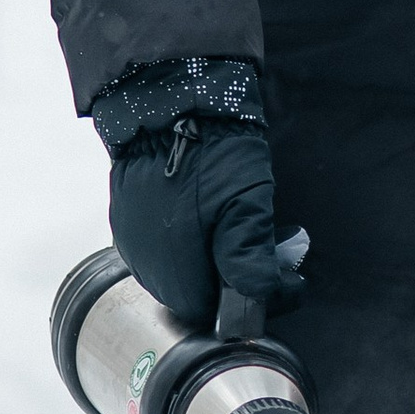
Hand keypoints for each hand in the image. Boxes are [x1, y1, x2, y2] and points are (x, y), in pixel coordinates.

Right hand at [109, 116, 300, 328]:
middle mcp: (144, 263)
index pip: (215, 312)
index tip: (287, 280)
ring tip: (243, 233)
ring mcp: (131, 242)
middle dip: (234, 279)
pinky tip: (212, 219)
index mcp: (174, 268)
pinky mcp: (126, 221)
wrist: (168, 102)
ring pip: (180, 270)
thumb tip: (258, 297)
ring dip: (213, 260)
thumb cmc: (211, 151)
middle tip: (272, 255)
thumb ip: (250, 256)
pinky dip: (192, 243)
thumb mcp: (246, 202)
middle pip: (195, 293)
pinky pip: (163, 248)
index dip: (254, 299)